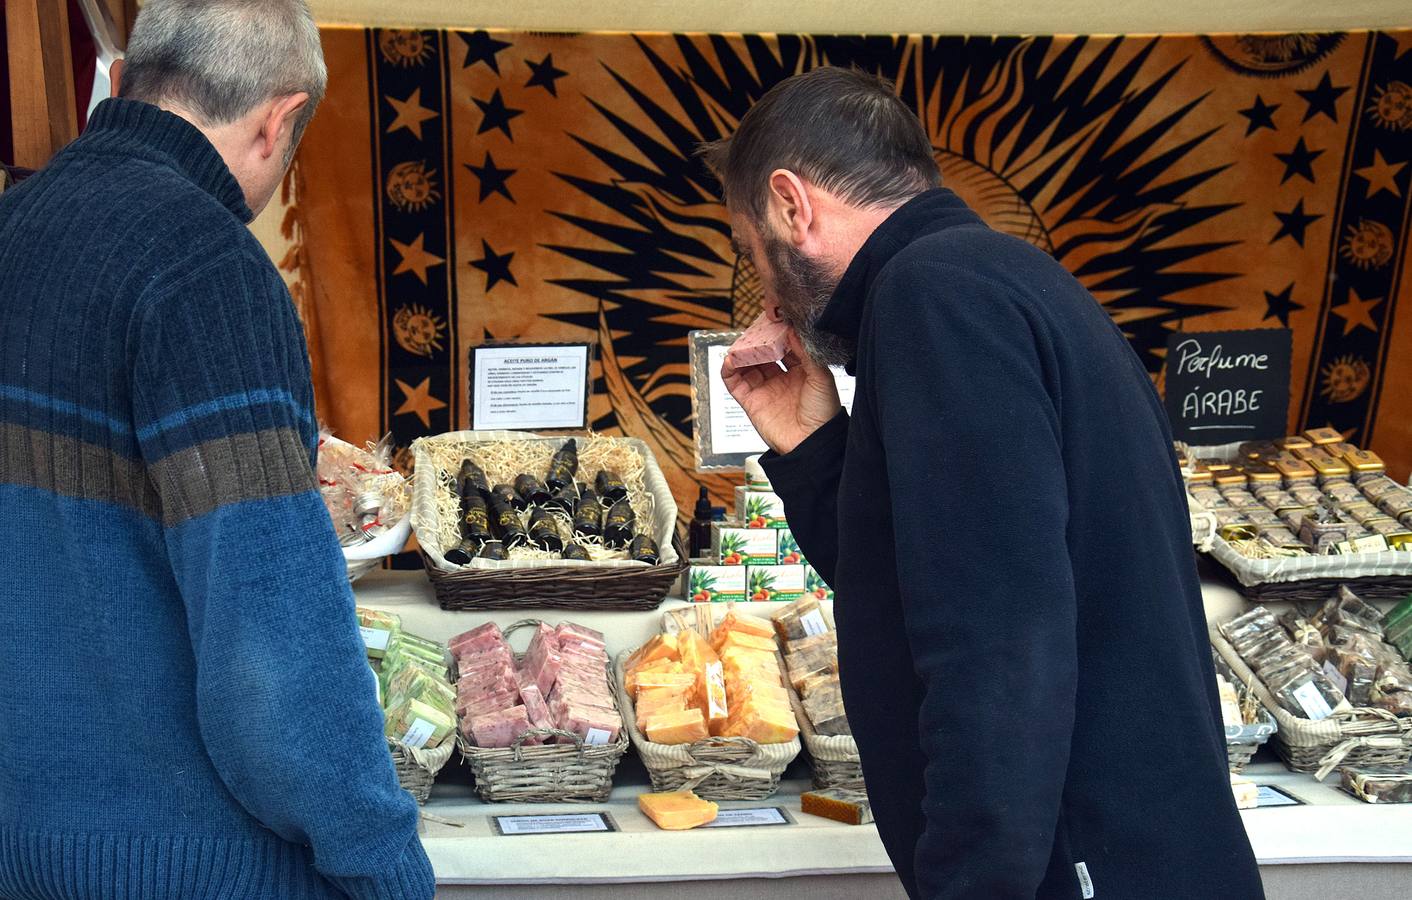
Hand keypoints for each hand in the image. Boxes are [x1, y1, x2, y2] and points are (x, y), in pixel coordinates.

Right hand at [722, 328, 840, 454]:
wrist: (812, 444)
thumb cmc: (823, 414)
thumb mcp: (821, 377)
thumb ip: (806, 353)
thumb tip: (792, 330)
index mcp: (800, 373)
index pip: (785, 347)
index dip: (779, 334)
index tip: (775, 320)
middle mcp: (781, 380)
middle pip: (763, 354)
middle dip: (759, 341)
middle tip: (756, 328)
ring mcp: (764, 390)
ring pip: (747, 365)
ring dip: (742, 353)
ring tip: (742, 343)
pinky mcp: (751, 402)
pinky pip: (734, 383)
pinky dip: (729, 370)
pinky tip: (731, 359)